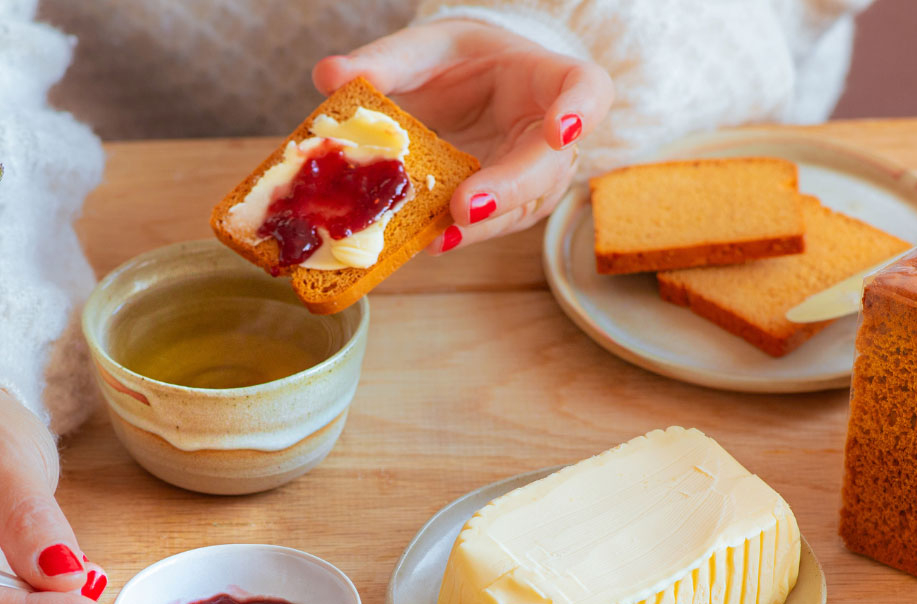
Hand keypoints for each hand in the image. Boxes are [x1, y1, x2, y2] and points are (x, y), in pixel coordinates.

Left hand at [314, 18, 613, 251]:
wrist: (464, 90)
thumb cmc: (459, 62)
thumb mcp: (425, 50)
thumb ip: (384, 62)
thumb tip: (328, 76)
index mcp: (550, 80)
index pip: (587, 91)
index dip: (579, 112)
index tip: (557, 129)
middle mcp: (550, 137)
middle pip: (548, 167)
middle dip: (508, 189)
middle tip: (463, 206)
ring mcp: (531, 178)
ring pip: (519, 209)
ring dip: (477, 227)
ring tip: (434, 237)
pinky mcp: (502, 209)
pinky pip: (485, 225)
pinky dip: (454, 234)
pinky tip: (421, 241)